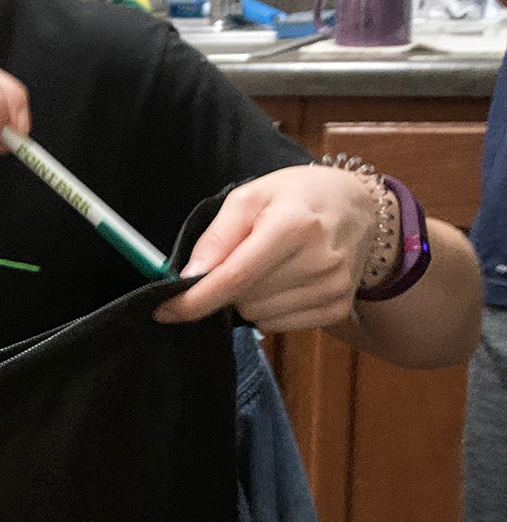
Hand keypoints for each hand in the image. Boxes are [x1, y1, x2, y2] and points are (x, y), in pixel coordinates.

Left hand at [153, 165, 379, 331]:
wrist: (358, 207)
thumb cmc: (297, 196)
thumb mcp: (252, 196)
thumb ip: (217, 236)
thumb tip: (189, 277)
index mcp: (294, 226)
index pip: (234, 277)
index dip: (194, 300)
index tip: (164, 311)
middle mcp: (319, 261)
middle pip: (243, 299)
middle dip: (229, 286)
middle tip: (246, 255)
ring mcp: (332, 288)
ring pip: (259, 317)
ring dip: (249, 298)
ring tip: (271, 265)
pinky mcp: (338, 307)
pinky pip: (280, 325)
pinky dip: (270, 309)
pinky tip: (286, 281)